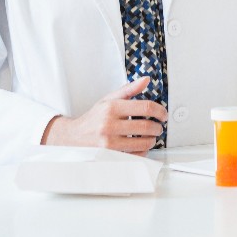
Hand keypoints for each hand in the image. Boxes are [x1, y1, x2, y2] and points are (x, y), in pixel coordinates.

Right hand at [40, 76, 166, 153]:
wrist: (73, 137)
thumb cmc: (94, 118)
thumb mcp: (109, 99)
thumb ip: (129, 90)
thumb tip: (146, 79)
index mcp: (112, 108)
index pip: (146, 107)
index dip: (160, 111)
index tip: (163, 115)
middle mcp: (109, 125)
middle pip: (147, 126)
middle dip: (158, 127)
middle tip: (159, 127)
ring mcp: (109, 142)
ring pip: (143, 143)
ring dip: (152, 140)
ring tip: (150, 137)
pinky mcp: (110, 156)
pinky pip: (136, 156)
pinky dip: (143, 152)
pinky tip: (140, 146)